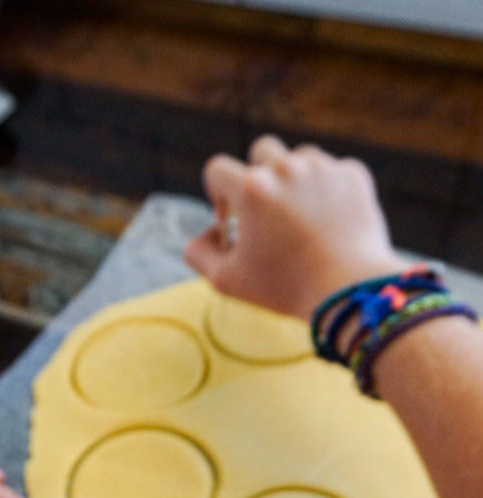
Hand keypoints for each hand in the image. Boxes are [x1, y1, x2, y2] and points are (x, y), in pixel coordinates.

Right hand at [185, 135, 408, 321]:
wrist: (350, 291)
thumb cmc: (284, 288)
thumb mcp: (226, 280)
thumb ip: (199, 254)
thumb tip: (209, 233)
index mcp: (251, 189)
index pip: (217, 169)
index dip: (218, 193)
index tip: (230, 218)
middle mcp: (286, 168)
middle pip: (261, 151)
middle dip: (258, 177)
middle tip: (267, 212)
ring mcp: (324, 168)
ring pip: (299, 158)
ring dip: (294, 181)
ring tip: (300, 218)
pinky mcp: (354, 175)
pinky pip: (333, 172)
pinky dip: (327, 192)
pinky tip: (328, 223)